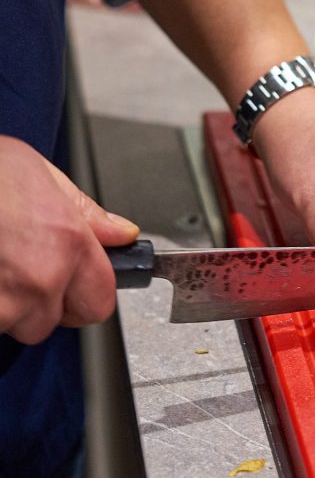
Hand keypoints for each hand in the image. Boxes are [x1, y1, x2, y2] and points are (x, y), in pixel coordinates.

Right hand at [0, 137, 138, 343]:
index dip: (85, 296)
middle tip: (17, 268)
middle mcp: (40, 279)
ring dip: (3, 305)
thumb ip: (85, 212)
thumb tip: (120, 233)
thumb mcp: (39, 173)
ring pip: (12, 325)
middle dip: (38, 304)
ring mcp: (2, 303)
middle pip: (51, 321)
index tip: (74, 286)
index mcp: (67, 243)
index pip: (99, 302)